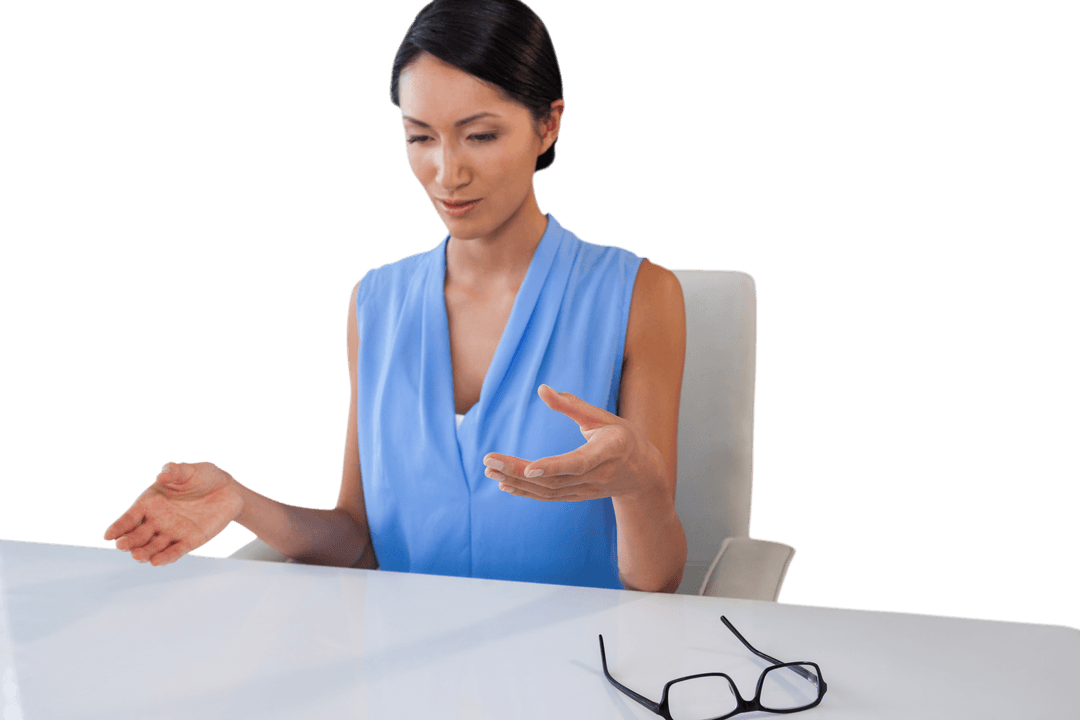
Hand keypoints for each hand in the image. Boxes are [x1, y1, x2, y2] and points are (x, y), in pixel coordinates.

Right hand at [103, 461, 244, 565]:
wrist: (228, 489)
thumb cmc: (203, 476)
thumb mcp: (188, 471)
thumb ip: (173, 471)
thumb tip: (161, 475)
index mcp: (150, 502)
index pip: (130, 517)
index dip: (119, 526)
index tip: (108, 535)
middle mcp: (157, 520)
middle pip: (138, 535)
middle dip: (129, 542)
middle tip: (122, 546)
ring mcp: (172, 532)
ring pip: (153, 547)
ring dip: (145, 553)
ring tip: (138, 556)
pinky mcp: (189, 541)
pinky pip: (175, 551)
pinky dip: (166, 557)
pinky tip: (156, 562)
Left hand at [482, 384, 661, 502]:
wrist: (642, 473)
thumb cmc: (623, 437)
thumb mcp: (603, 417)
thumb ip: (572, 405)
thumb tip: (542, 389)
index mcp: (608, 451)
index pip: (578, 462)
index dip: (554, 467)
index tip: (529, 468)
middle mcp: (597, 476)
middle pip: (554, 479)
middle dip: (519, 471)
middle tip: (489, 461)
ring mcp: (586, 490)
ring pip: (548, 491)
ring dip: (516, 482)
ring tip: (490, 470)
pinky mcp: (577, 496)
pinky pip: (548, 497)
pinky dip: (525, 492)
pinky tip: (504, 484)